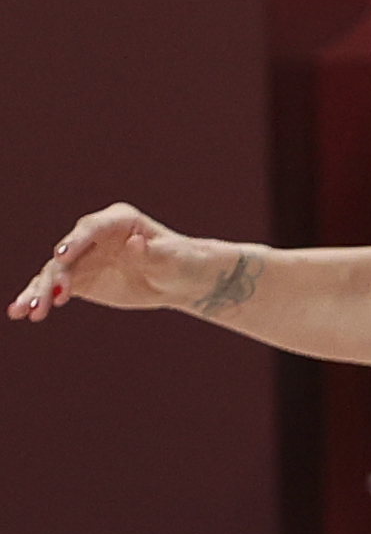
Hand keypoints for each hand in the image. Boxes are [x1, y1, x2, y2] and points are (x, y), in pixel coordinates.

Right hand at [10, 203, 234, 321]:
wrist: (183, 279)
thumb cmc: (181, 262)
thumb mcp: (172, 259)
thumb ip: (152, 252)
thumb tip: (135, 243)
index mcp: (118, 220)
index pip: (90, 228)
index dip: (75, 241)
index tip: (61, 256)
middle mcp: (93, 235)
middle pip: (66, 254)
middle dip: (53, 277)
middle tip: (45, 299)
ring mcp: (83, 256)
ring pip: (54, 273)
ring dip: (39, 292)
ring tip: (24, 311)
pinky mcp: (80, 278)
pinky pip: (56, 288)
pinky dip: (42, 299)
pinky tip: (27, 314)